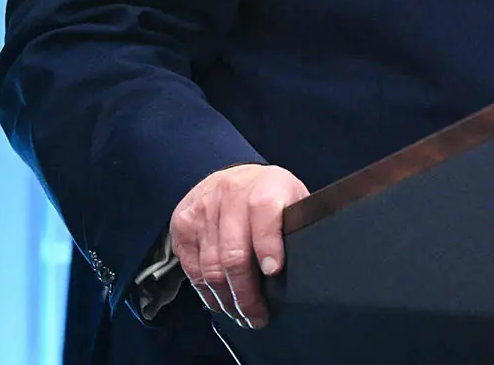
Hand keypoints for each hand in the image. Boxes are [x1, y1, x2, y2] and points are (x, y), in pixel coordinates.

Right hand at [169, 163, 308, 328]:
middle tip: (258, 315)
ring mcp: (202, 210)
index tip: (274, 271)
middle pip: (234, 253)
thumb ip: (298, 223)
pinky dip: (207, 293)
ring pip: (211, 267)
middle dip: (247, 292)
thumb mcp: (293, 198)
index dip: (268, 244)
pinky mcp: (182, 226)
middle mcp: (230, 194)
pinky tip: (221, 302)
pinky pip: (193, 269)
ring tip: (242, 315)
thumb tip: (311, 260)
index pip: (264, 213)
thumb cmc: (270, 194)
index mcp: (265, 184)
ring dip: (227, 299)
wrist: (232, 177)